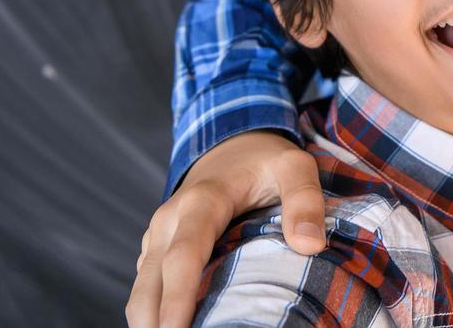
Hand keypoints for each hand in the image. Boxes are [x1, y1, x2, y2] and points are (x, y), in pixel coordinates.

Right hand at [126, 130, 325, 327]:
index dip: (178, 298)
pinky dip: (154, 312)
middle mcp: (169, 220)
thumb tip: (309, 245)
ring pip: (142, 290)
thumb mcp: (295, 166)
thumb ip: (305, 199)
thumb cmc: (266, 160)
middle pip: (151, 283)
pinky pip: (147, 287)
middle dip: (156, 323)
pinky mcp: (156, 248)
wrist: (233, 143)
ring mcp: (158, 236)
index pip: (184, 256)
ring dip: (151, 322)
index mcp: (201, 201)